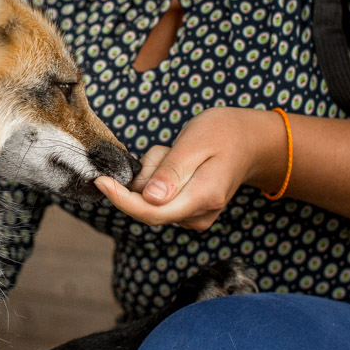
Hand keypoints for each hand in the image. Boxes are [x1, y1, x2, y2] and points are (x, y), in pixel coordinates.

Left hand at [94, 107, 286, 230]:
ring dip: (153, 174)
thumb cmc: (223, 133)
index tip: (100, 180)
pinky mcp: (190, 212)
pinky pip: (158, 198)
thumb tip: (149, 200)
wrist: (248, 140)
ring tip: (178, 154)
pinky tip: (178, 163)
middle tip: (166, 151)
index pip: (151, 212)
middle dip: (145, 176)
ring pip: (151, 200)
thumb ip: (172, 172)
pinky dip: (159, 178)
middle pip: (147, 207)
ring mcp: (196, 216)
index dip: (120, 200)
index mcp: (204, 197)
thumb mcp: (195, 142)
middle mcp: (200, 214)